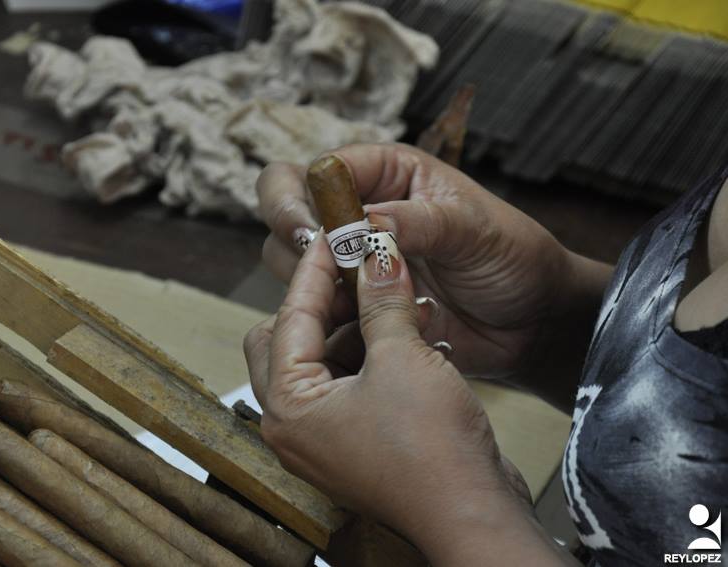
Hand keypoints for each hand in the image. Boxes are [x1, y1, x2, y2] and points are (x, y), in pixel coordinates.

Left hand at [244, 234, 572, 564]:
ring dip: (353, 326)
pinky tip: (407, 330)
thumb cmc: (431, 451)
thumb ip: (381, 300)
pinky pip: (349, 383)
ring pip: (321, 360)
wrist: (474, 513)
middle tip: (355, 268)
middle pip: (288, 340)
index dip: (315, 270)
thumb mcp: (403, 358)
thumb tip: (375, 252)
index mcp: (288, 406)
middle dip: (322, 301)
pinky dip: (370, 354)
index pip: (289, 317)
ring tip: (391, 295)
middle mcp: (294, 425)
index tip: (336, 235)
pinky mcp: (355, 441)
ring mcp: (324, 437)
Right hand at [257, 143, 609, 408]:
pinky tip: (354, 330)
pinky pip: (314, 308)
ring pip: (291, 259)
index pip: (323, 169)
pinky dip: (321, 319)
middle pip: (288, 205)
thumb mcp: (474, 228)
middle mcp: (360, 214)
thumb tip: (365, 223)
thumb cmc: (513, 259)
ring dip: (306, 279)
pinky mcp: (354, 307)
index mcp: (388, 176)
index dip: (305, 193)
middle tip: (312, 256)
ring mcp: (352, 262)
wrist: (531, 324)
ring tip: (351, 300)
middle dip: (289, 228)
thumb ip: (420, 221)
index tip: (315, 230)